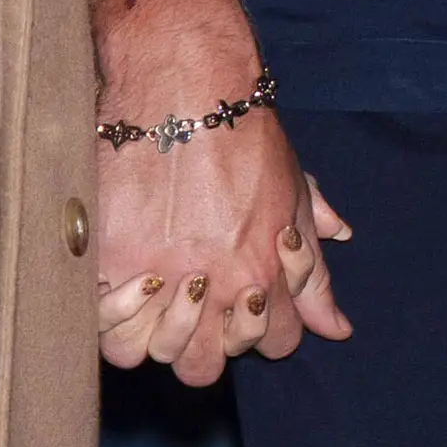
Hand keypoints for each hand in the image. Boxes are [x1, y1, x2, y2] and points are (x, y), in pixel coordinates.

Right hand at [93, 94, 350, 385]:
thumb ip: (313, 270)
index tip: (244, 298)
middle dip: (207, 342)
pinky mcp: (110, 258)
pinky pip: (108, 329)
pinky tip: (127, 283)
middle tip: (197, 301)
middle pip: (209, 365)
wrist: (183, 81)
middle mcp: (216, 285)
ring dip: (160, 335)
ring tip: (159, 295)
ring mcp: (160, 275)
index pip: (276, 344)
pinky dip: (116, 318)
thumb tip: (337, 329)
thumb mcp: (293, 194)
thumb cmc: (243, 131)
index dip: (263, 325)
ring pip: (158, 356)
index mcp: (265, 272)